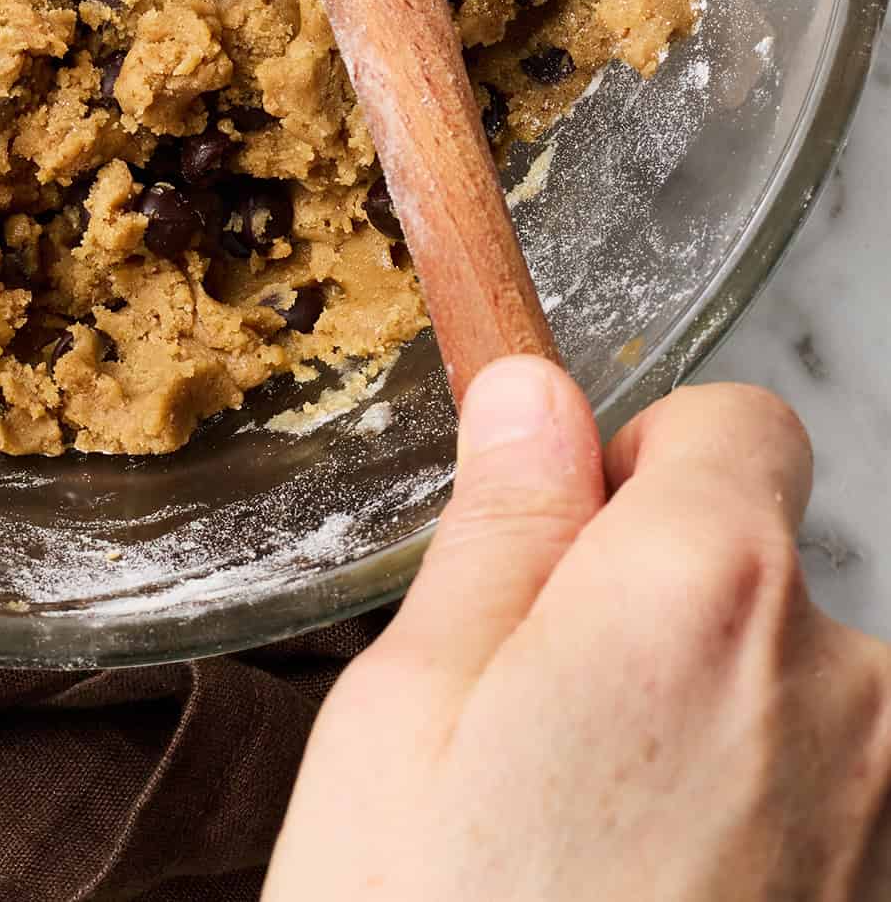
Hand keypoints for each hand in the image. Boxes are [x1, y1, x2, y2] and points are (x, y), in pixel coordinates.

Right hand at [268, 359, 890, 897]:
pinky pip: (821, 812)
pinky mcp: (885, 900)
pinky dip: (746, 834)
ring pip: (794, 702)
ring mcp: (885, 817)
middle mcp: (841, 692)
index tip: (558, 550)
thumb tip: (535, 396)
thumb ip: (500, 532)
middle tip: (533, 739)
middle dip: (661, 612)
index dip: (637, 466)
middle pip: (766, 570)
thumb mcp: (405, 716)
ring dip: (711, 734)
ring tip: (584, 850)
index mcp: (703, 595)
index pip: (735, 423)